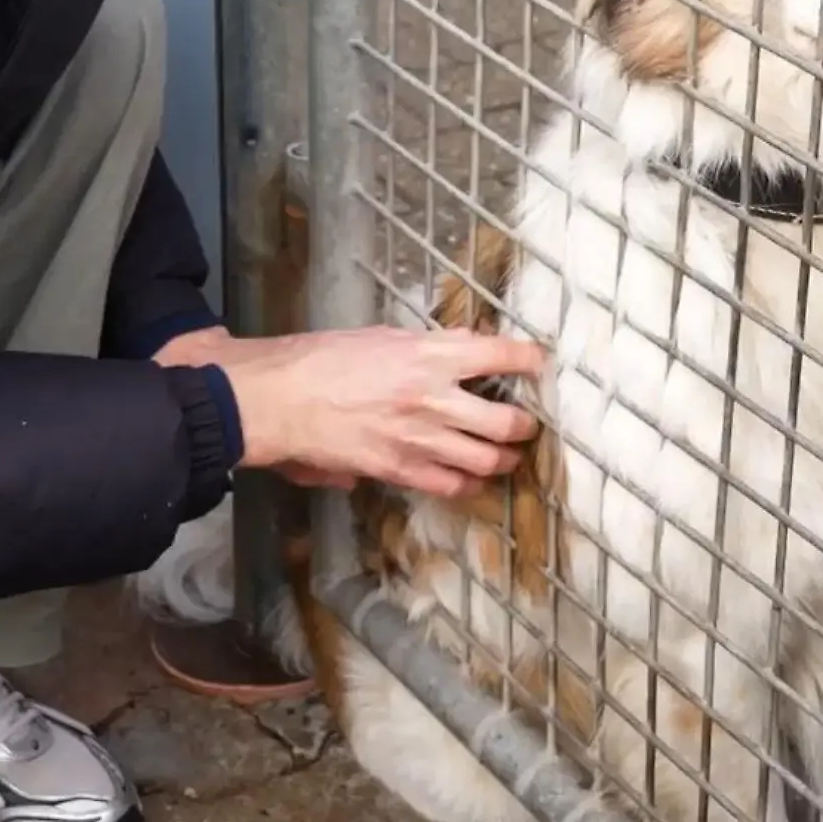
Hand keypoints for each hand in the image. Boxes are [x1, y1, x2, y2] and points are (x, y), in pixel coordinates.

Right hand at [216, 326, 540, 498]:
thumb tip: (460, 354)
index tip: (541, 363)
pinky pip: (451, 485)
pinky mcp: (399, 470)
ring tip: (508, 456)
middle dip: (526, 425)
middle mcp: (435, 397)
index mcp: (430, 354)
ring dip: (505, 459)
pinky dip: (467, 484)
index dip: (530, 360)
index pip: (500, 354)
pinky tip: (470, 479)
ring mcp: (420, 439)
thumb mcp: (381, 336)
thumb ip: (426, 348)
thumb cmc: (322, 358)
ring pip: (487, 460)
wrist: (281, 397)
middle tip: (528, 423)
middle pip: (507, 421)